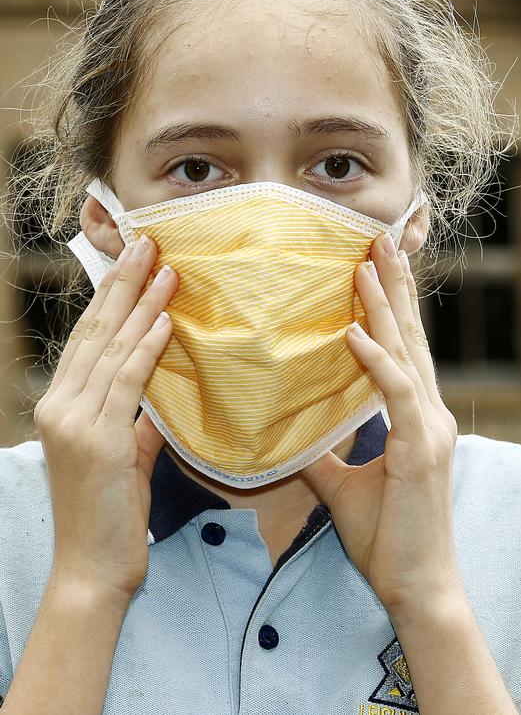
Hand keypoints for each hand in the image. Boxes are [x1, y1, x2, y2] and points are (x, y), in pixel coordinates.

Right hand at [34, 235, 177, 603]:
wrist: (92, 569)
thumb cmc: (109, 513)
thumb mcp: (125, 453)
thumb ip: (139, 415)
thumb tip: (165, 385)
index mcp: (61, 404)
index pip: (88, 338)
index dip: (111, 297)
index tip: (133, 261)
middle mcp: (60, 405)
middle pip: (96, 332)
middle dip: (124, 284)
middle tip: (148, 243)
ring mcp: (74, 421)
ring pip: (112, 350)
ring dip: (143, 306)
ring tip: (166, 269)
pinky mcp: (98, 441)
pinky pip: (127, 384)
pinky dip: (147, 350)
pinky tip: (165, 321)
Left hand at [301, 232, 461, 619]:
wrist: (417, 587)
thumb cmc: (388, 539)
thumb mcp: (343, 486)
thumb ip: (322, 453)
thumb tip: (286, 434)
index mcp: (416, 418)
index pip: (402, 350)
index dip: (389, 308)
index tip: (373, 268)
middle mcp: (429, 414)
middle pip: (409, 338)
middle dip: (394, 288)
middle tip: (378, 241)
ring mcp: (430, 429)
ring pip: (406, 353)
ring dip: (385, 306)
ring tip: (369, 263)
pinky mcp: (421, 449)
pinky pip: (398, 393)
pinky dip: (377, 360)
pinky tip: (355, 331)